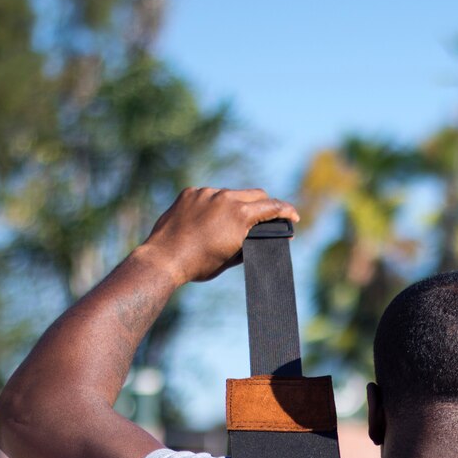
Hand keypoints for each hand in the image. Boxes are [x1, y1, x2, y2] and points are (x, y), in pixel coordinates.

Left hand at [137, 187, 300, 285]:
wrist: (165, 259)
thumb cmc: (200, 265)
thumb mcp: (231, 258)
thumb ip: (249, 243)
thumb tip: (259, 238)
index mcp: (241, 215)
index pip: (273, 207)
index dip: (287, 211)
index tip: (293, 216)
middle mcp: (226, 198)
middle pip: (255, 194)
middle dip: (263, 206)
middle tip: (264, 218)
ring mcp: (206, 193)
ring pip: (230, 194)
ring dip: (235, 205)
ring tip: (227, 222)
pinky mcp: (190, 193)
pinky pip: (208, 195)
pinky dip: (212, 205)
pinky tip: (205, 219)